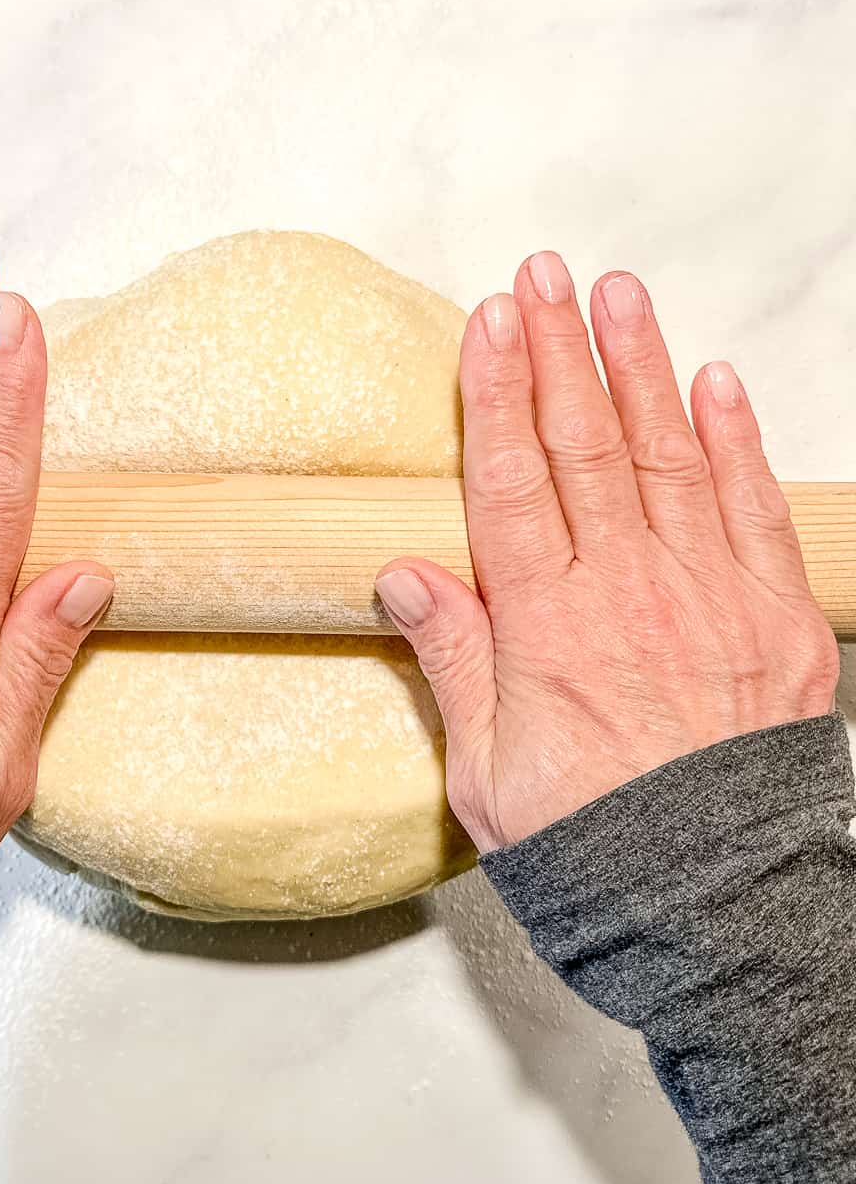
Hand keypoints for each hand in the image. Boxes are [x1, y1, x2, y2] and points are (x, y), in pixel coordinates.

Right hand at [376, 252, 837, 852]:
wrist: (716, 907)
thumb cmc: (589, 845)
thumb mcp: (486, 774)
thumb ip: (456, 660)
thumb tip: (406, 574)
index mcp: (549, 631)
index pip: (511, 484)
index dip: (495, 396)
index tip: (488, 322)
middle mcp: (630, 595)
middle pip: (585, 450)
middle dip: (559, 353)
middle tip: (543, 276)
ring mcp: (711, 598)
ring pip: (668, 457)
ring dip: (639, 369)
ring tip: (617, 295)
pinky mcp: (777, 619)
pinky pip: (753, 510)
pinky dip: (734, 440)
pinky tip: (712, 381)